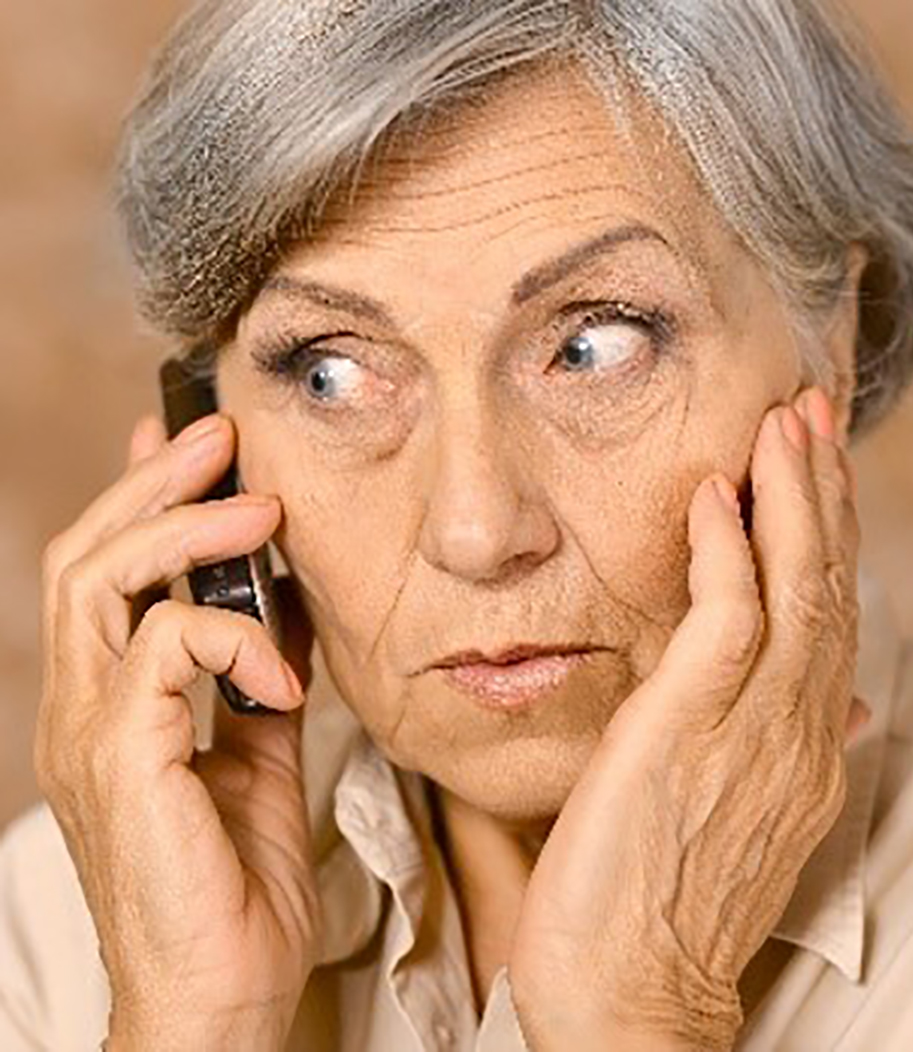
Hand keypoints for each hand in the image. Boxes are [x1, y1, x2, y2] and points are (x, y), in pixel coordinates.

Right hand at [35, 412, 318, 1050]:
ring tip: (258, 504)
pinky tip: (282, 670)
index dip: (139, 498)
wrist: (223, 993)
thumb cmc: (235, 882)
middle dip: (154, 483)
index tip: (185, 443)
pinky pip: (162, 648)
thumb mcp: (260, 752)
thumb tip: (286, 608)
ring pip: (102, 579)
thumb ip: (260, 678)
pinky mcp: (121, 756)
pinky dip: (233, 637)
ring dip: (184, 526)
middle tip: (217, 435)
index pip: (106, 574)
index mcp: (113, 704)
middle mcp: (83, 706)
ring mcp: (91, 730)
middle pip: (86, 554)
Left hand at [507, 388, 867, 1050]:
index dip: (828, 535)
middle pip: (826, 586)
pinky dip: (726, 552)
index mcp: (806, 749)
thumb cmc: (664, 902)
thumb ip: (785, 748)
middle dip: (821, 492)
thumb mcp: (742, 816)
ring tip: (780, 425)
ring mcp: (751, 730)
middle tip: (810, 414)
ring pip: (792, 588)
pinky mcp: (691, 731)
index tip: (815, 470)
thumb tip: (845, 709)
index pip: (829, 617)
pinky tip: (715, 497)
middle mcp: (798, 732)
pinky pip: (726, 620)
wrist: (629, 995)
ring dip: (788, 498)